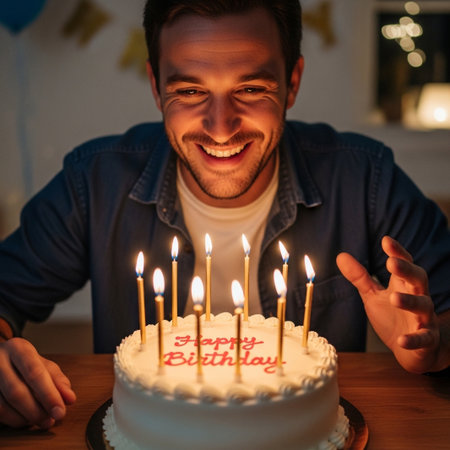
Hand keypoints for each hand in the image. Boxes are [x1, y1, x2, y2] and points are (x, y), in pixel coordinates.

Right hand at [0, 337, 75, 427]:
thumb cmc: (23, 362)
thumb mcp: (42, 364)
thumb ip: (57, 380)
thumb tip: (70, 399)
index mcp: (18, 349)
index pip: (34, 373)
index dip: (48, 395)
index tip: (60, 411)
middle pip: (16, 392)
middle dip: (37, 411)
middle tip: (51, 421)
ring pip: (2, 406)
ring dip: (24, 419)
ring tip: (41, 421)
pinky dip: (12, 421)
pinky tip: (25, 420)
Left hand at [336, 235, 446, 373]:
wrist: (411, 350)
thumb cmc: (392, 317)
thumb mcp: (372, 295)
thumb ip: (359, 277)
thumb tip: (340, 255)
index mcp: (403, 284)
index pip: (404, 264)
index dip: (397, 252)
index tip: (386, 240)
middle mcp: (418, 297)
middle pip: (418, 278)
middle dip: (406, 270)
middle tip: (391, 263)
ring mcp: (424, 318)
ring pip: (423, 306)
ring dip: (410, 301)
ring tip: (393, 297)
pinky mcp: (426, 339)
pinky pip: (423, 338)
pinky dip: (414, 339)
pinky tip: (402, 339)